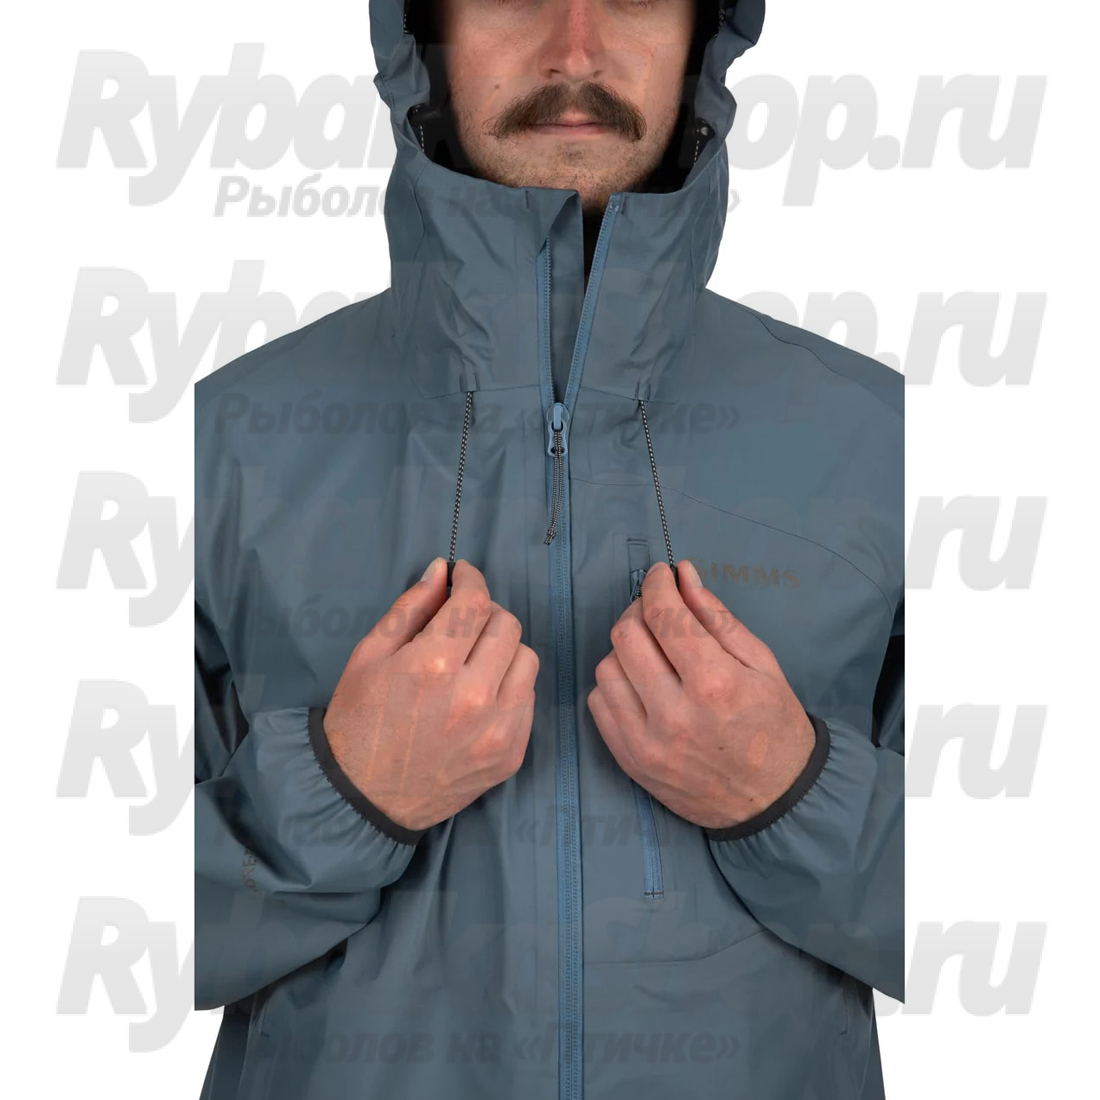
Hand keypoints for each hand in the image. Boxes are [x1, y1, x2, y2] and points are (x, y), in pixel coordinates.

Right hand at [323, 558, 538, 832]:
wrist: (361, 798)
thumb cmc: (358, 721)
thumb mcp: (370, 655)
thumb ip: (410, 608)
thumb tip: (441, 571)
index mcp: (433, 666)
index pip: (476, 602)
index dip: (471, 580)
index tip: (463, 576)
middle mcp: (473, 696)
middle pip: (507, 626)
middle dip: (485, 613)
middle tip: (463, 620)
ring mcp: (497, 729)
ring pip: (526, 659)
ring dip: (502, 649)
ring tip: (474, 657)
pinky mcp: (510, 754)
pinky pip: (528, 699)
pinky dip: (509, 686)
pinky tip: (481, 692)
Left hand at [586, 560, 814, 829]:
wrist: (775, 801)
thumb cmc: (774, 726)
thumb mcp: (761, 663)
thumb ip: (716, 616)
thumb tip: (682, 574)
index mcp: (714, 683)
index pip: (664, 615)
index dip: (657, 585)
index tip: (660, 575)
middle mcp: (673, 713)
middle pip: (626, 636)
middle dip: (640, 610)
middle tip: (657, 609)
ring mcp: (646, 742)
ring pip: (606, 667)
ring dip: (625, 647)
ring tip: (652, 650)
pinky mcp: (630, 761)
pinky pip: (600, 703)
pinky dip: (615, 683)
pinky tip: (641, 683)